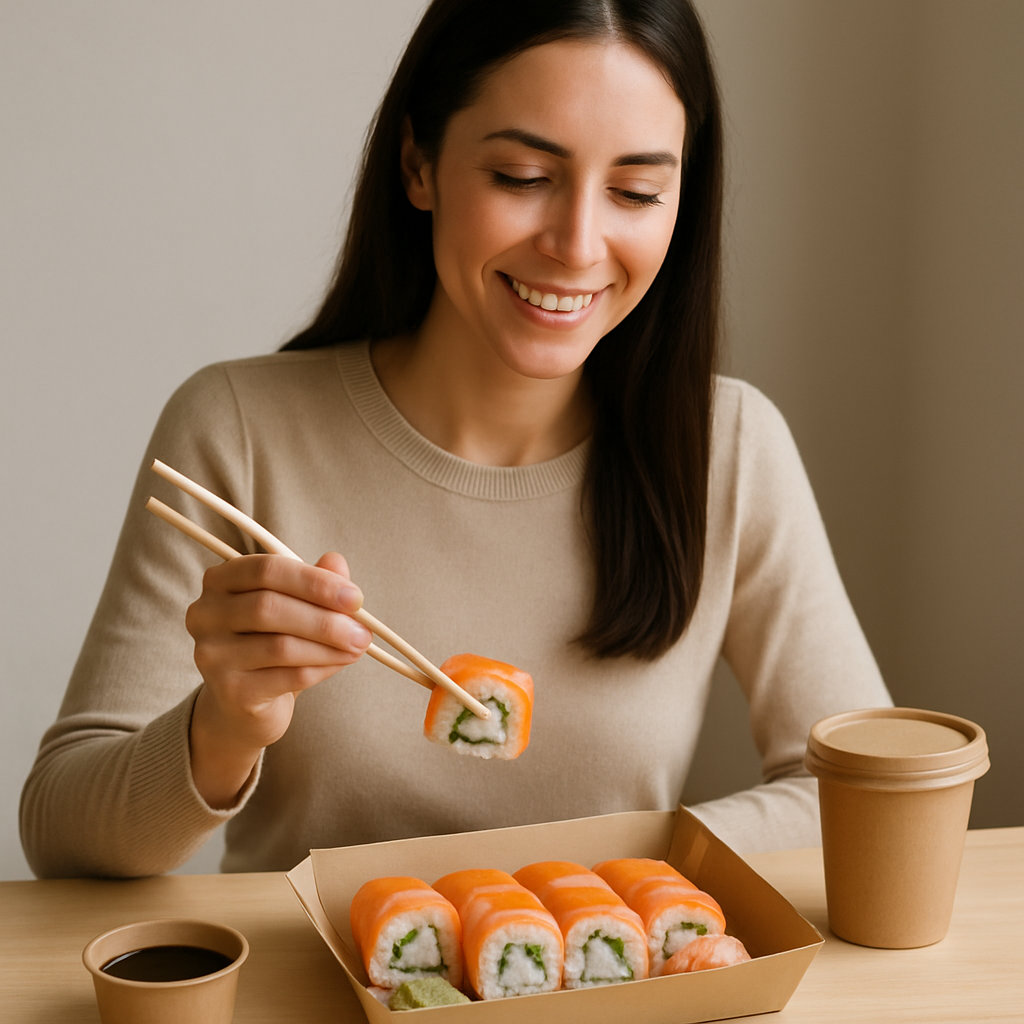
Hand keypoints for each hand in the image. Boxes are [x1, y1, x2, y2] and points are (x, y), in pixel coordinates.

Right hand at [184, 551, 371, 806]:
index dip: (314, 581)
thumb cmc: (272, 641)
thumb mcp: (295, 605)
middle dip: (325, 618)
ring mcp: (211, 655)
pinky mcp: (228, 691)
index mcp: (220, 581)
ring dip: (328, 646)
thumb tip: (337, 562)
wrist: (244, 704)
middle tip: (363, 630)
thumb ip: (315, 581)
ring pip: (280, 645)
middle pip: (269, 607)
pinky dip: (321, 668)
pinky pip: (286, 677)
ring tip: (358, 647)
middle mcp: (205, 614)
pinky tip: (340, 662)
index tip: (355, 598)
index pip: (266, 569)